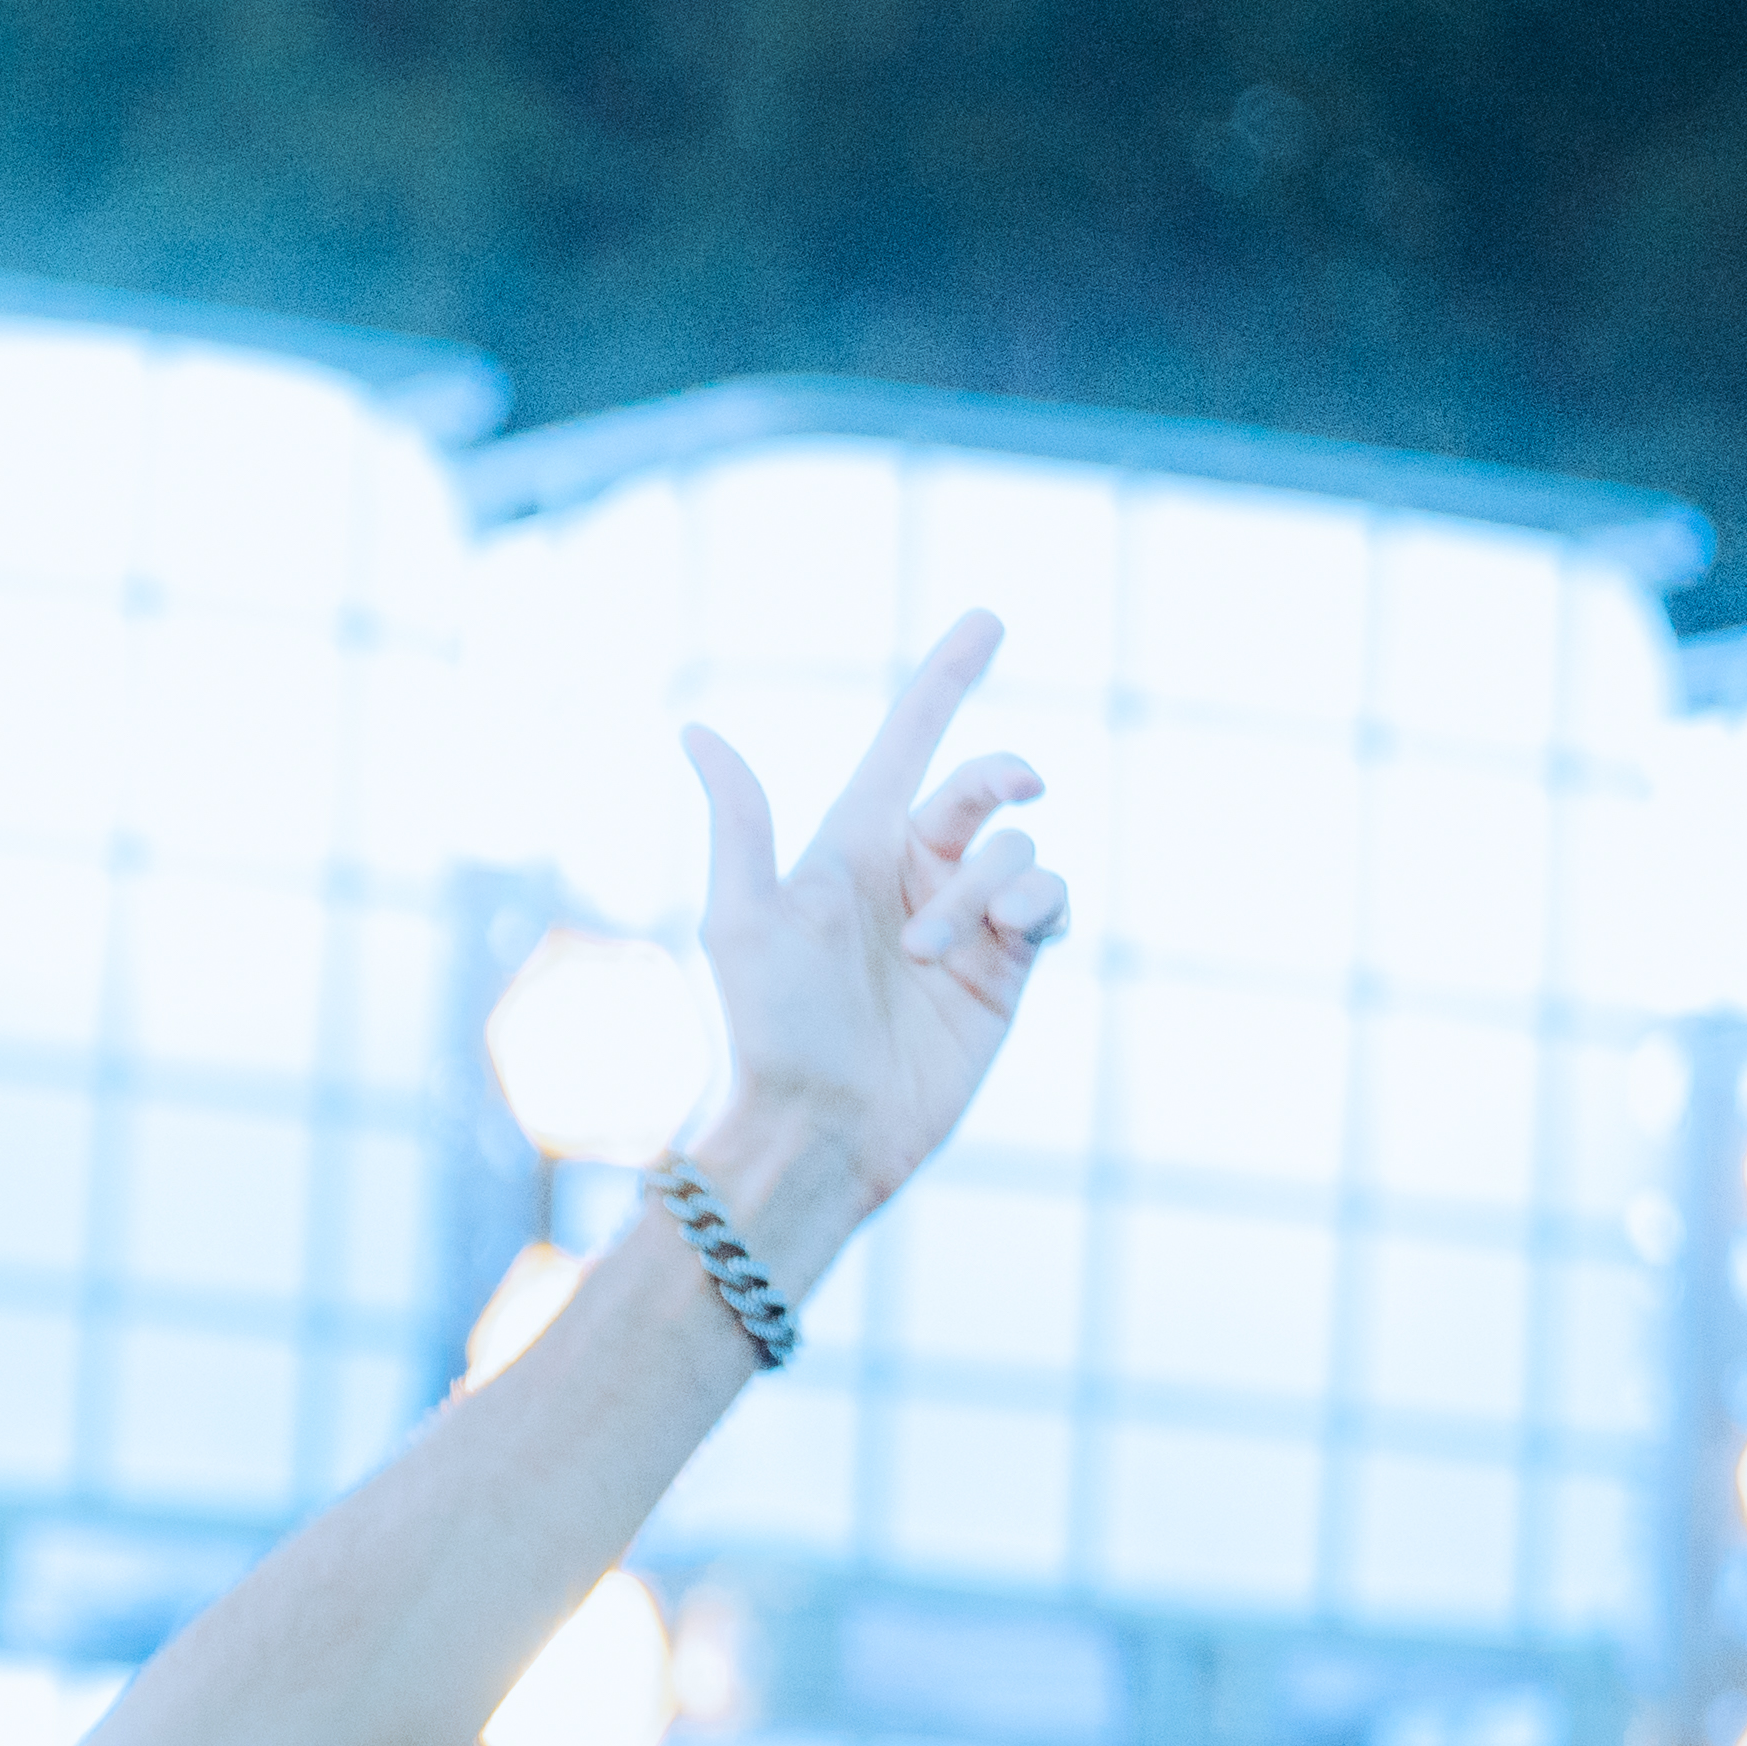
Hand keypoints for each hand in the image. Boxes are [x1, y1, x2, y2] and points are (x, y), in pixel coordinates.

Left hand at [674, 618, 1071, 1271]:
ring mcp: (966, 917)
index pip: (910, 739)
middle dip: (996, 785)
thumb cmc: (771, 1026)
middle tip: (991, 820)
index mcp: (851, 844)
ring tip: (928, 958)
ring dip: (980, 893)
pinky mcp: (1008, 968)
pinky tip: (1004, 938)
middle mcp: (913, 870)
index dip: (947, 677)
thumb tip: (696, 728)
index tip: (989, 619)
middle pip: (982, 787)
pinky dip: (1037, 906)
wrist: (824, 1126)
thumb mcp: (744, 917)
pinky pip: (1051, 901)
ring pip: (1016, 852)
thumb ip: (738, 821)